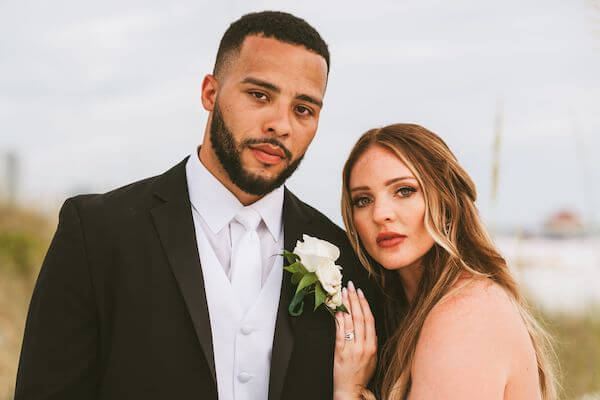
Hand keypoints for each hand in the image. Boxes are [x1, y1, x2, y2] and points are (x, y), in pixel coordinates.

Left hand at [333, 281, 377, 399]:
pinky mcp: (340, 351)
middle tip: (350, 286)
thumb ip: (372, 342)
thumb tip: (370, 327)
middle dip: (354, 299)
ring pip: (349, 321)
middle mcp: (363, 346)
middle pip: (359, 317)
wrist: (350, 390)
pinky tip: (336, 309)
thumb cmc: (361, 375)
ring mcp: (351, 348)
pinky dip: (338, 318)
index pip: (369, 320)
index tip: (360, 293)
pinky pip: (339, 331)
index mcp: (372, 346)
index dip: (364, 304)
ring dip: (345, 305)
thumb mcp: (372, 358)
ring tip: (342, 293)